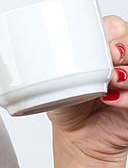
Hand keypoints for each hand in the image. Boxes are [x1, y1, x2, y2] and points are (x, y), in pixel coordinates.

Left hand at [46, 15, 127, 166]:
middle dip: (125, 47)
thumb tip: (48, 51)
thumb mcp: (55, 81)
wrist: (77, 138)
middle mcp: (121, 64)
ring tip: (111, 80)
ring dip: (127, 71)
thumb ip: (56, 64)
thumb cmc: (68, 106)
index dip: (115, 31)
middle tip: (111, 56)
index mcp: (102, 51)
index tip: (105, 42)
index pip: (117, 29)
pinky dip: (127, 96)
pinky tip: (111, 99)